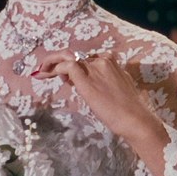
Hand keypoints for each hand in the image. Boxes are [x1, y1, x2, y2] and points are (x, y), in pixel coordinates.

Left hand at [31, 52, 167, 175]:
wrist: (134, 118)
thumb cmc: (129, 110)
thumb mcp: (118, 90)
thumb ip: (105, 82)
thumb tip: (90, 85)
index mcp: (113, 63)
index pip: (87, 59)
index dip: (74, 65)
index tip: (64, 75)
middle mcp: (104, 61)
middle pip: (76, 56)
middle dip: (59, 61)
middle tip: (47, 71)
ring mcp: (95, 69)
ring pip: (68, 57)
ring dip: (52, 61)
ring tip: (41, 71)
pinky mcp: (87, 80)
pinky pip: (67, 66)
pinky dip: (53, 66)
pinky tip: (44, 73)